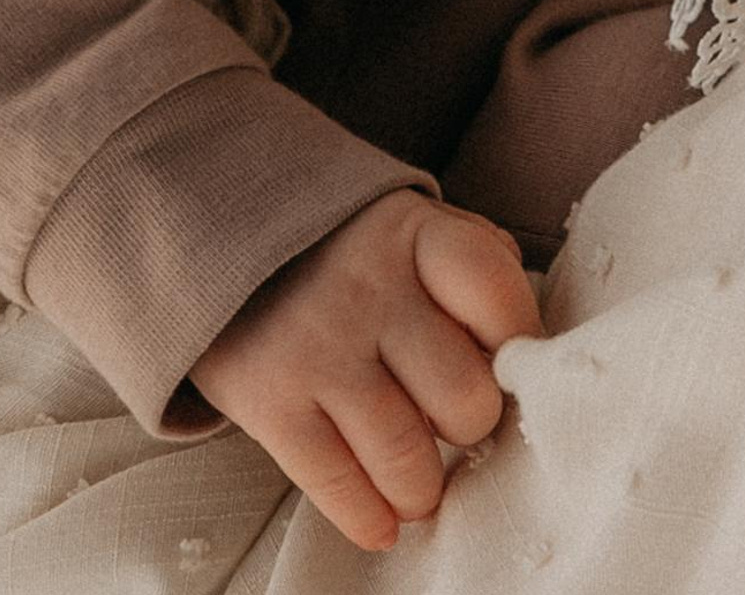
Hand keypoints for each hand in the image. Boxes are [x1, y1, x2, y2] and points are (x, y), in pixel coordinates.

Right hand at [188, 192, 543, 552]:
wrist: (219, 236)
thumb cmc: (350, 250)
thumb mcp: (414, 224)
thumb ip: (476, 264)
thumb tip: (526, 342)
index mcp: (415, 234)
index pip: (499, 297)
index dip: (516, 342)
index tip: (505, 361)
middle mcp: (370, 289)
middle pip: (463, 396)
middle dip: (470, 423)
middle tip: (455, 423)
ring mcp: (318, 348)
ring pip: (408, 458)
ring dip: (424, 488)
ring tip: (421, 482)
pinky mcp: (270, 403)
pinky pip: (337, 486)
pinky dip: (371, 518)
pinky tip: (384, 520)